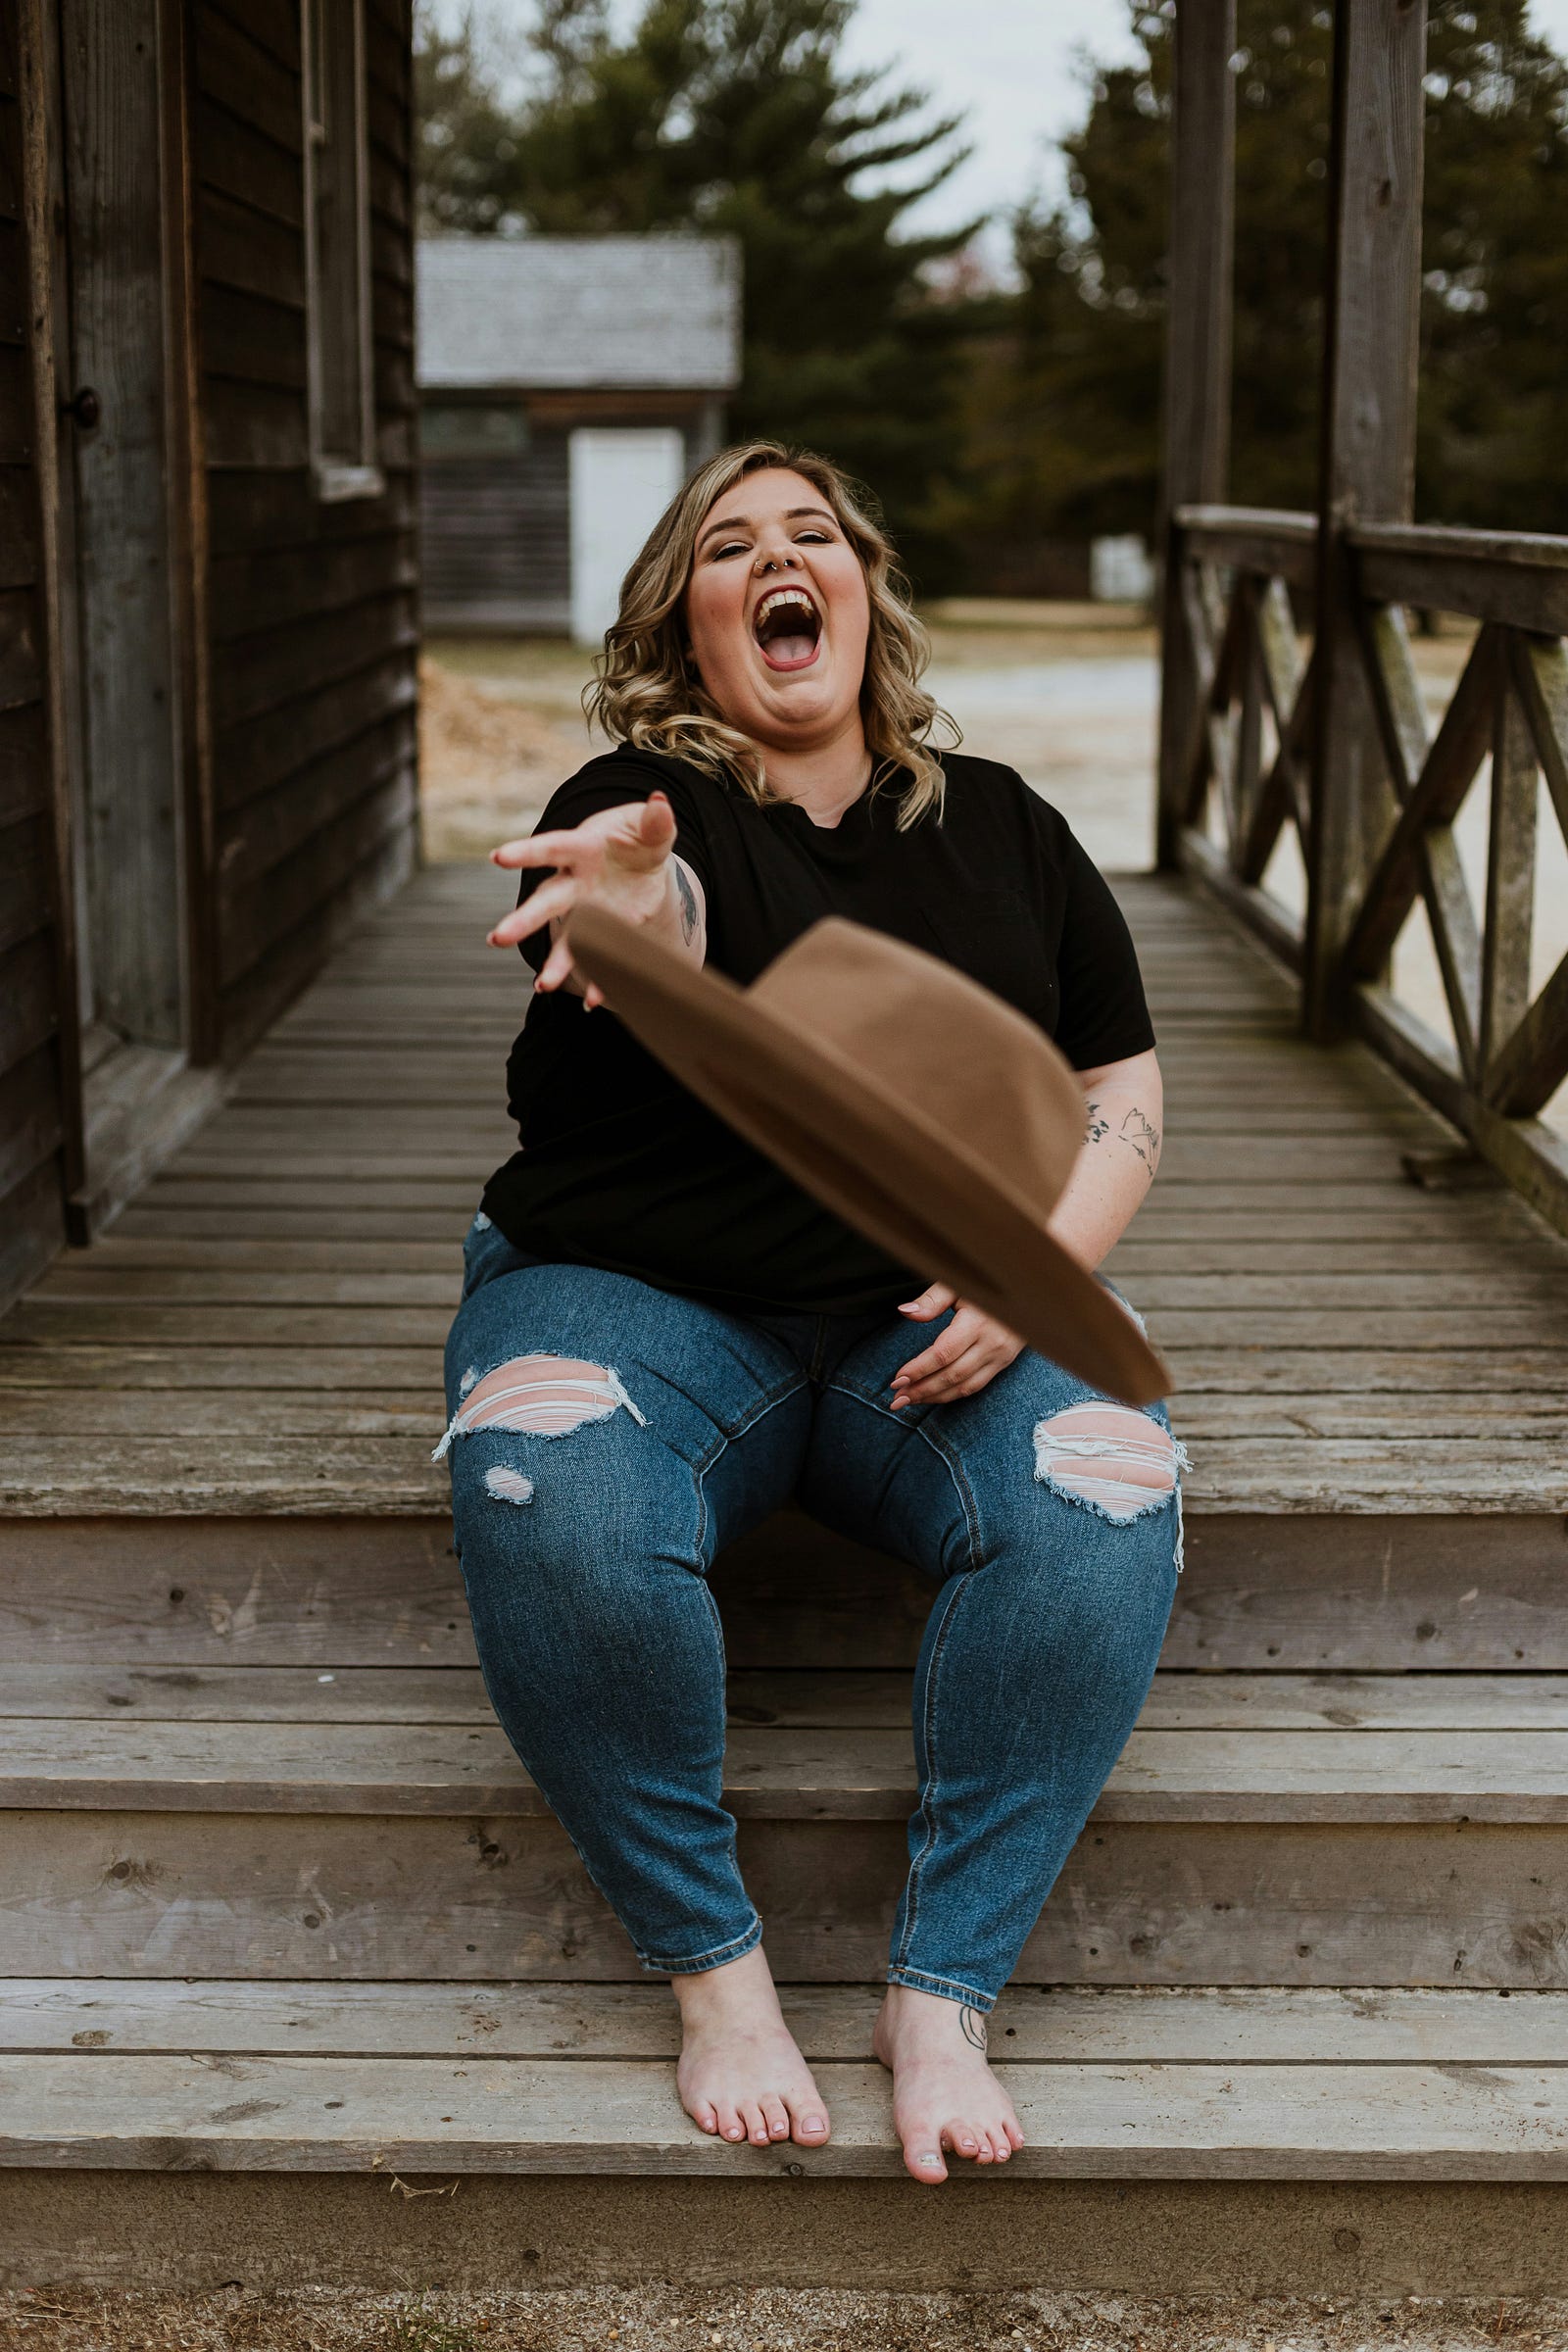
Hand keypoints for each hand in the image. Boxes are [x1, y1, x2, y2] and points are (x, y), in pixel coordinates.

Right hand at [485, 792, 681, 1001]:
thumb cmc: (637, 837)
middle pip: (547, 901)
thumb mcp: (650, 826)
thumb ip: (655, 821)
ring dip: (555, 962)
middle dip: (524, 920)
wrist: (644, 863)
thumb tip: (661, 803)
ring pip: (566, 937)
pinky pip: (598, 956)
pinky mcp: (605, 930)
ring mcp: (587, 909)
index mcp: (582, 847)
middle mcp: (576, 881)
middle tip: (498, 939)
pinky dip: (598, 979)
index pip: (551, 848)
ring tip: (541, 987)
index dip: (526, 852)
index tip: (498, 857)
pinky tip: (594, 1001)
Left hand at [890, 1283, 1024, 1408]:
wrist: (1026, 1292)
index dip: (919, 1369)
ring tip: (909, 1401)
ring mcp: (1000, 1356)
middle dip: (922, 1389)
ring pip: (964, 1386)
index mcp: (977, 1323)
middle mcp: (991, 1343)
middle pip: (952, 1375)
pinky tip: (933, 1395)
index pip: (943, 1354)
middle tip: (897, 1398)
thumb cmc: (985, 1286)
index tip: (897, 1379)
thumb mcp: (958, 1284)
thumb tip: (905, 1311)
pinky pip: (976, 1386)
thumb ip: (932, 1300)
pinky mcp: (1004, 1363)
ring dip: (934, 1397)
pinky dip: (952, 1394)